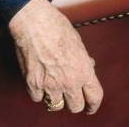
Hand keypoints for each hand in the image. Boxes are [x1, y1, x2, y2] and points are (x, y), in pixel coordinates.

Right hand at [8, 0, 102, 114]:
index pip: (95, 97)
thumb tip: (88, 65)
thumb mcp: (78, 41)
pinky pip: (38, 98)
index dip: (94, 104)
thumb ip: (83, 58)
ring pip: (56, 106)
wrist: (34, 22)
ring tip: (54, 87)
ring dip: (56, 98)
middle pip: (76, 107)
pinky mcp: (33, 84)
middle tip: (71, 95)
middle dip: (74, 101)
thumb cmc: (57, 26)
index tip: (91, 106)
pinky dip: (39, 93)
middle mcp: (69, 81)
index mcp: (83, 70)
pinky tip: (40, 82)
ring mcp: (50, 85)